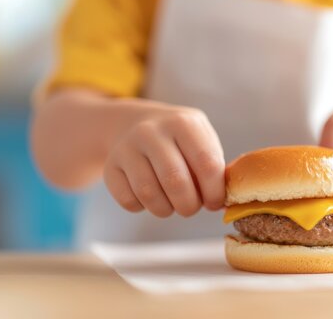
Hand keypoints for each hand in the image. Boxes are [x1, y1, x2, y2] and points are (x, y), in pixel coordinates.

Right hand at [104, 104, 224, 216]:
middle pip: (176, 182)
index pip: (206, 164)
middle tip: (191, 207)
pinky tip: (149, 196)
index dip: (214, 192)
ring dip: (166, 209)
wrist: (133, 124)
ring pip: (149, 194)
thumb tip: (222, 202)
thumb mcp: (201, 140)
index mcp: (183, 123)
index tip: (214, 202)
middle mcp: (152, 131)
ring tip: (172, 203)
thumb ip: (215, 168)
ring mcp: (127, 147)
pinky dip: (142, 207)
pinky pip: (129, 201)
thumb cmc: (179, 141)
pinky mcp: (111, 166)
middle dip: (189, 205)